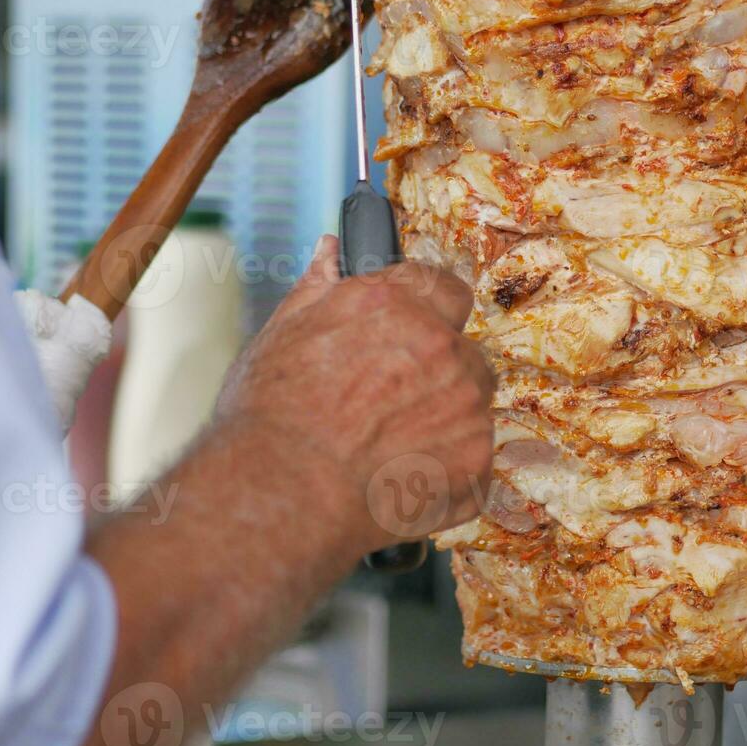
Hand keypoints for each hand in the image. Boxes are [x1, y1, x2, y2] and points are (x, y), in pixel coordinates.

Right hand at [215, 236, 494, 552]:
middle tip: (387, 406)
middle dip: (437, 374)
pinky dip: (446, 472)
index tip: (412, 337)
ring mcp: (466, 408)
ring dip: (443, 422)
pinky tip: (399, 478)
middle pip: (464, 352)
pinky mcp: (476, 463)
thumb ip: (319, 286)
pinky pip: (473, 461)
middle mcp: (441, 348)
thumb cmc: (270, 416)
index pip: (445, 289)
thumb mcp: (283, 334)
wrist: (280, 494)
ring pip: (471, 407)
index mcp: (397, 305)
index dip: (429, 314)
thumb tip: (332, 251)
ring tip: (386, 449)